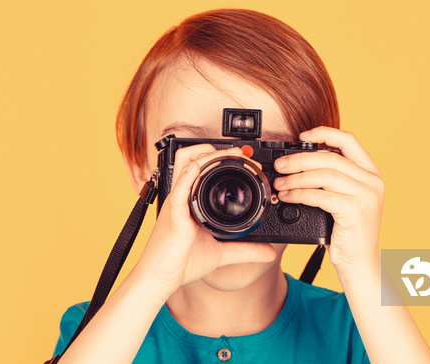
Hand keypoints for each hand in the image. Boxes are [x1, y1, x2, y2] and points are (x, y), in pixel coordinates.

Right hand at [133, 145, 277, 297]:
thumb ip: (245, 250)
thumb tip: (269, 252)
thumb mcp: (221, 254)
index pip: (202, 169)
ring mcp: (176, 205)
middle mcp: (182, 198)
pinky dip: (187, 177)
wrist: (160, 279)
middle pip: (191, 158)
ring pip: (185, 166)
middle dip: (214, 150)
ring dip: (204, 156)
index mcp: (190, 202)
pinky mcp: (174, 217)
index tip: (245, 158)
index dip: (221, 158)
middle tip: (238, 154)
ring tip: (224, 155)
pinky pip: (178, 191)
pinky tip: (197, 169)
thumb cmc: (180, 263)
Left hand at [273, 127, 383, 277]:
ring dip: (296, 178)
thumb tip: (300, 162)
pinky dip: (300, 194)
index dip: (325, 133)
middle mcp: (372, 181)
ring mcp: (366, 195)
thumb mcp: (345, 198)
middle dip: (300, 160)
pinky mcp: (355, 211)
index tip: (302, 136)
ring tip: (280, 183)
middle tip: (280, 165)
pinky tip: (287, 196)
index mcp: (371, 173)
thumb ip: (334, 178)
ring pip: (324, 175)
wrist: (360, 262)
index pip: (349, 141)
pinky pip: (320, 195)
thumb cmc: (348, 231)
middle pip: (330, 158)